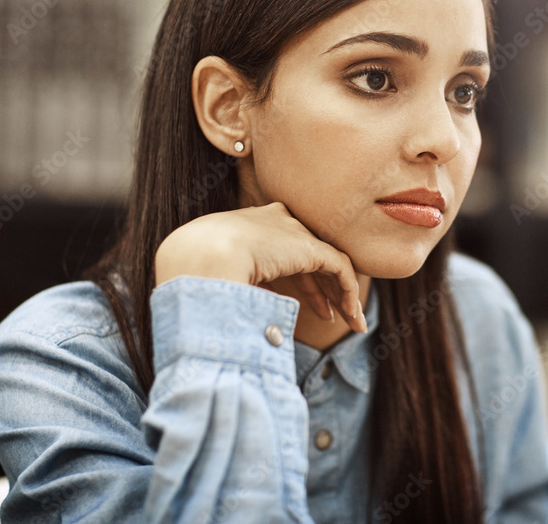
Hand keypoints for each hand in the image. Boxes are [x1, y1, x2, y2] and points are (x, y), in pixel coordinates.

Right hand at [154, 202, 366, 332]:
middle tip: (331, 316)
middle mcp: (274, 222)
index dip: (296, 279)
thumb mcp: (214, 276)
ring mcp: (292, 231)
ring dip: (340, 295)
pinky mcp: (309, 247)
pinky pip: (340, 268)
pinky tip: (351, 315)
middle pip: (308, 256)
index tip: (301, 305)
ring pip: (328, 263)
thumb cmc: (194, 274)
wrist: (200, 258)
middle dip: (322, 289)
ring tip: (353, 324)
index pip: (282, 250)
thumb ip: (236, 287)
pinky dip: (347, 292)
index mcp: (248, 225)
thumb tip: (247, 317)